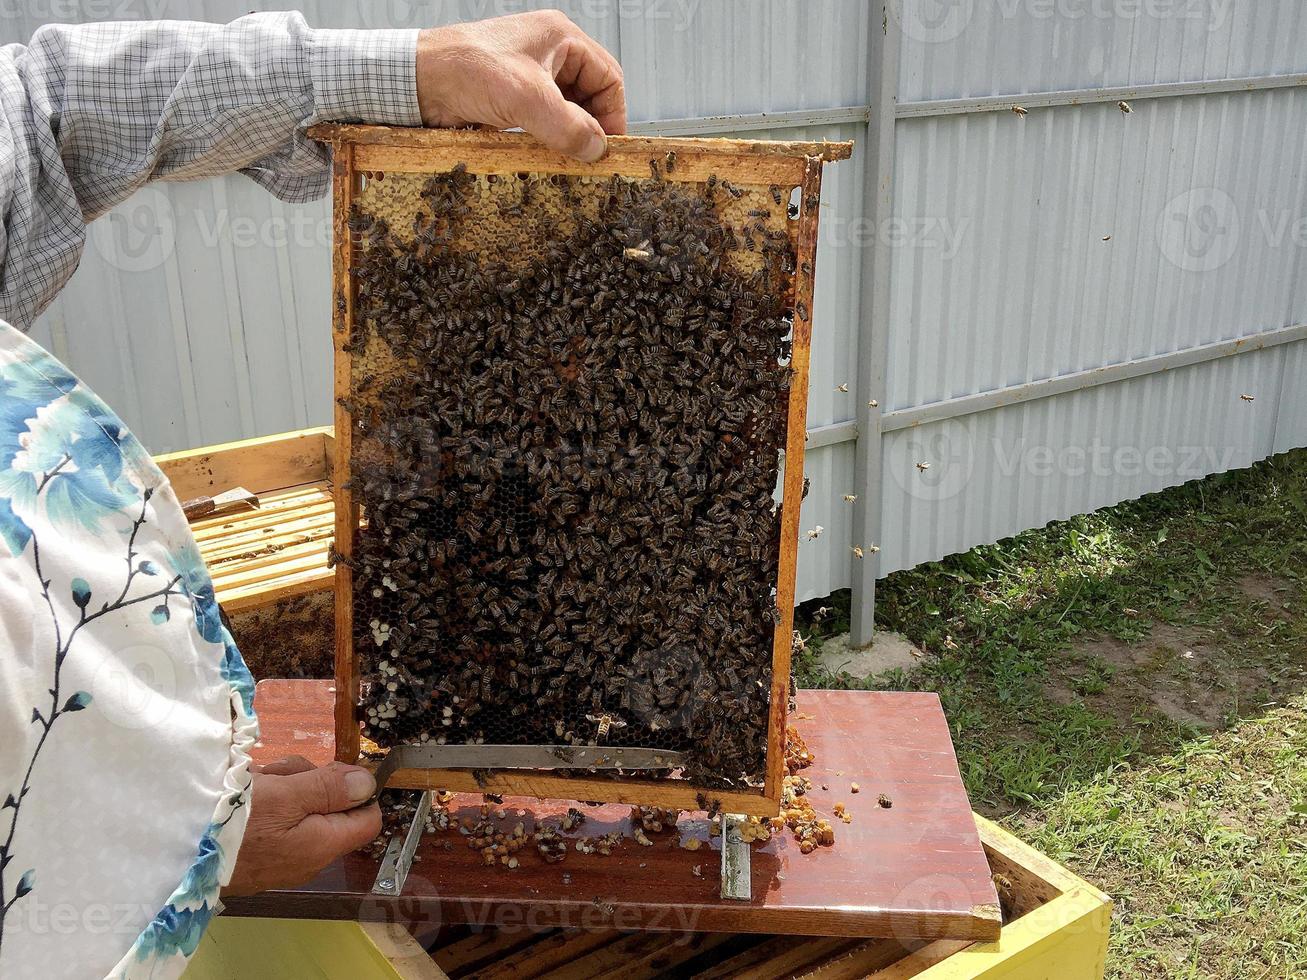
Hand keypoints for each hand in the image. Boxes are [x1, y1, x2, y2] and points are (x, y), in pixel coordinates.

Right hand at [222, 756, 380, 896]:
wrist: (170, 853)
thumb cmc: (232, 823)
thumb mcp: (285, 795)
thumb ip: (330, 789)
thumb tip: (369, 785)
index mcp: (322, 846)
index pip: (367, 820)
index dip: (358, 789)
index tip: (331, 769)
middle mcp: (307, 857)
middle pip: (329, 806)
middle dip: (307, 779)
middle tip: (278, 774)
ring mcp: (280, 858)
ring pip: (298, 806)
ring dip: (279, 786)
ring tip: (251, 783)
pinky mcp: (256, 855)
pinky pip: (273, 820)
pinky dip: (260, 801)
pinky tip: (238, 796)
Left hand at [416, 10, 625, 162]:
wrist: (415, 80)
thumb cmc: (466, 70)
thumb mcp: (527, 99)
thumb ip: (569, 126)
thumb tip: (597, 149)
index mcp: (560, 38)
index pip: (608, 76)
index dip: (614, 113)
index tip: (608, 147)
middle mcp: (548, 53)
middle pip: (589, 95)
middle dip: (590, 126)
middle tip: (587, 157)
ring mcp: (528, 75)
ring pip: (565, 110)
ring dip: (567, 135)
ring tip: (566, 158)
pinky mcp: (510, 97)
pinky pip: (542, 120)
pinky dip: (547, 138)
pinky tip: (543, 154)